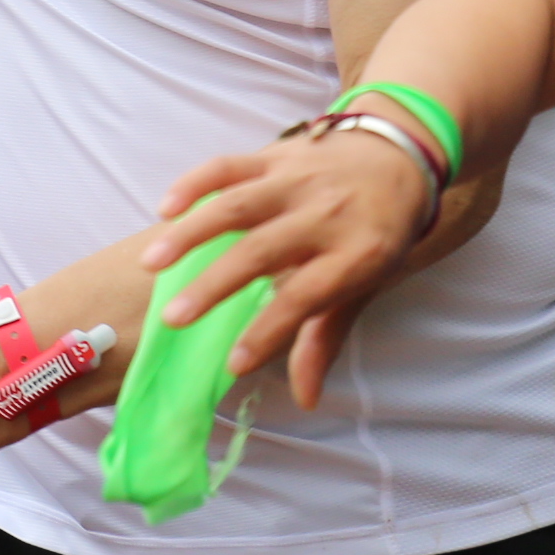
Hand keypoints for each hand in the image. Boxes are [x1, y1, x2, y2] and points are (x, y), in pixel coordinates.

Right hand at [140, 131, 428, 411]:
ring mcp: (298, 179)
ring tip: (153, 262)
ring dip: (192, 232)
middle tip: (173, 319)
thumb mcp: (365, 285)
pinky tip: (166, 208)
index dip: (268, 331)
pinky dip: (195, 183)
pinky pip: (231, 164)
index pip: (305, 297)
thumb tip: (306, 400)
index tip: (232, 364)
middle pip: (263, 250)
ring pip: (238, 204)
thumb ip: (325, 337)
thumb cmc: (376, 235)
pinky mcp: (277, 154)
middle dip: (215, 286)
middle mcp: (325, 214)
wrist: (401, 156)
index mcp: (354, 254)